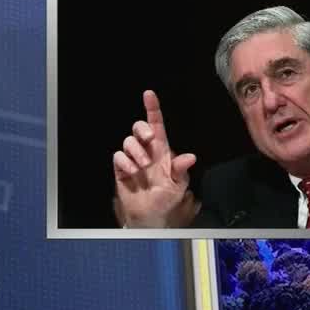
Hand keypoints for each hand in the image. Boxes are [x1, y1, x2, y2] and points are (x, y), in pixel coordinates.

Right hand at [112, 90, 196, 227]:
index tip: (149, 94)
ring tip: (144, 166)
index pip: (157, 125)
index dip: (152, 109)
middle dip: (142, 128)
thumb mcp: (179, 185)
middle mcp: (146, 151)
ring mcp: (133, 159)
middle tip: (149, 138)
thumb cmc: (167, 198)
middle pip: (139, 128)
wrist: (152, 215)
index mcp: (162, 150)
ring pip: (128, 141)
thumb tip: (191, 157)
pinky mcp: (121, 169)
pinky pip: (118, 157)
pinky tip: (133, 172)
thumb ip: (181, 170)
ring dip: (136, 151)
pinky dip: (125, 162)